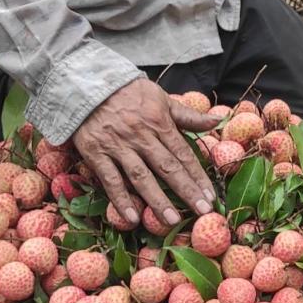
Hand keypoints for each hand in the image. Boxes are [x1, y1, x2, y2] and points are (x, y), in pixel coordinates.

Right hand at [73, 79, 216, 226]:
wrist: (87, 82)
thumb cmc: (128, 93)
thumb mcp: (160, 98)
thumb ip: (187, 115)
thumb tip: (216, 121)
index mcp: (159, 122)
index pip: (183, 153)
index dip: (198, 176)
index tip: (210, 196)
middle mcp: (140, 135)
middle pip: (166, 167)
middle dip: (185, 190)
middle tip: (201, 212)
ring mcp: (117, 146)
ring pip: (140, 176)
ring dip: (156, 200)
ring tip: (171, 220)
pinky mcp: (96, 153)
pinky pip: (110, 179)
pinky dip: (120, 199)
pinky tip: (132, 217)